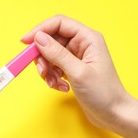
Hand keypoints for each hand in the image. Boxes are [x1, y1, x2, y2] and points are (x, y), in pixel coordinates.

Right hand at [22, 15, 137, 137]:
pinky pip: (53, 67)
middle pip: (51, 40)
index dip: (40, 30)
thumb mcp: (78, 72)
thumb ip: (57, 54)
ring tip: (53, 83)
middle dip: (42, 57)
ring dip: (47, 70)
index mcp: (88, 38)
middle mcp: (81, 44)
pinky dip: (51, 77)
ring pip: (50, 55)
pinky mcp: (71, 68)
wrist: (113, 113)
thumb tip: (39, 38)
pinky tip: (60, 87)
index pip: (59, 23)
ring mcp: (76, 56)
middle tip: (42, 72)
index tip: (25, 42)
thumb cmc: (103, 93)